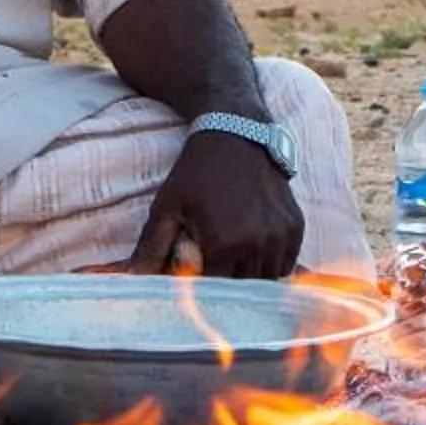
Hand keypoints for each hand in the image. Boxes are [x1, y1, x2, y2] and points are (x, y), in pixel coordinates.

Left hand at [129, 128, 302, 278]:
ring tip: (234, 260)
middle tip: (214, 266)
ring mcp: (280, 236)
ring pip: (267, 280)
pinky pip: (286, 263)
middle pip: (241, 288)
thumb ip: (149, 247)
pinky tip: (255, 250)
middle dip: (226, 284)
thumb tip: (130, 278)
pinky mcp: (295, 226)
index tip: (195, 276)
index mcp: (224, 244)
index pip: (214, 291)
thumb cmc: (197, 171)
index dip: (202, 289)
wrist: (237, 133)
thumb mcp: (167, 206)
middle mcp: (257, 244)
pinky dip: (272, 264)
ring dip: (251, 277)